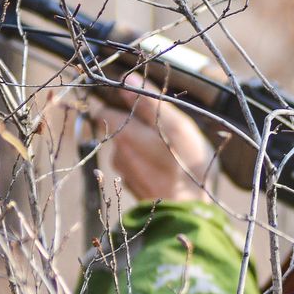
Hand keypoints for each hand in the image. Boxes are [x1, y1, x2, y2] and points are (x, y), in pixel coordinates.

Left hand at [98, 85, 214, 203]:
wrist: (189, 213)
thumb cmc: (187, 165)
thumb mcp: (175, 126)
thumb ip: (149, 101)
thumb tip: (126, 79)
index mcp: (122, 134)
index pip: (105, 110)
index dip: (117, 103)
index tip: (136, 103)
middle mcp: (118, 153)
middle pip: (117, 129)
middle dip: (134, 126)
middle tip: (161, 129)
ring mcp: (126, 173)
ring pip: (128, 149)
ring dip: (141, 146)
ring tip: (168, 150)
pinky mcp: (135, 189)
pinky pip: (136, 167)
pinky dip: (147, 164)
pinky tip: (166, 168)